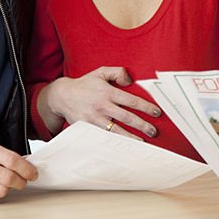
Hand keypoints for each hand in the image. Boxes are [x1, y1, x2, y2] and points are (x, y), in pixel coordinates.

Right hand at [0, 138, 37, 204]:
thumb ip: (4, 155)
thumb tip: (28, 164)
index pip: (11, 159)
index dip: (26, 169)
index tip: (33, 173)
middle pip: (8, 177)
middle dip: (21, 182)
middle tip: (22, 182)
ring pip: (1, 191)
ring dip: (7, 189)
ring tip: (3, 184)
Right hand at [39, 66, 161, 137]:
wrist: (62, 96)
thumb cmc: (85, 84)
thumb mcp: (101, 72)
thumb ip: (117, 72)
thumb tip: (130, 80)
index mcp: (107, 92)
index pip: (131, 100)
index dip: (145, 107)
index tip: (156, 112)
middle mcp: (102, 106)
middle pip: (126, 117)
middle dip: (142, 125)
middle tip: (154, 131)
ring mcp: (94, 118)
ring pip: (116, 130)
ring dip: (131, 137)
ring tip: (143, 141)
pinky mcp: (87, 127)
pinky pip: (103, 136)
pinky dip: (114, 142)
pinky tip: (123, 146)